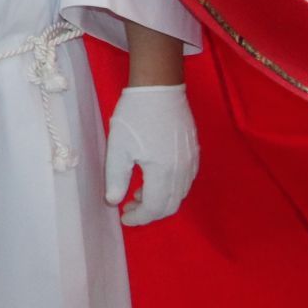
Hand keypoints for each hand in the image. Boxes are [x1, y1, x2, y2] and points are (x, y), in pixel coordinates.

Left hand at [104, 84, 198, 225]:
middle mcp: (183, 171)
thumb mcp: (118, 147)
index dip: (140, 218)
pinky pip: (185, 181)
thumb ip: (116, 177)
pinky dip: (170, 189)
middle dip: (150, 213)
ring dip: (160, 201)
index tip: (124, 218)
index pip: (155, 208)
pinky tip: (153, 180)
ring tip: (137, 194)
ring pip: (179, 194)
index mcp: (164, 173)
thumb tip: (113, 201)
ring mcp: (191, 162)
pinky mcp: (194, 153)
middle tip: (129, 209)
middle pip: (171, 205)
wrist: (159, 88)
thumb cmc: (135, 116)